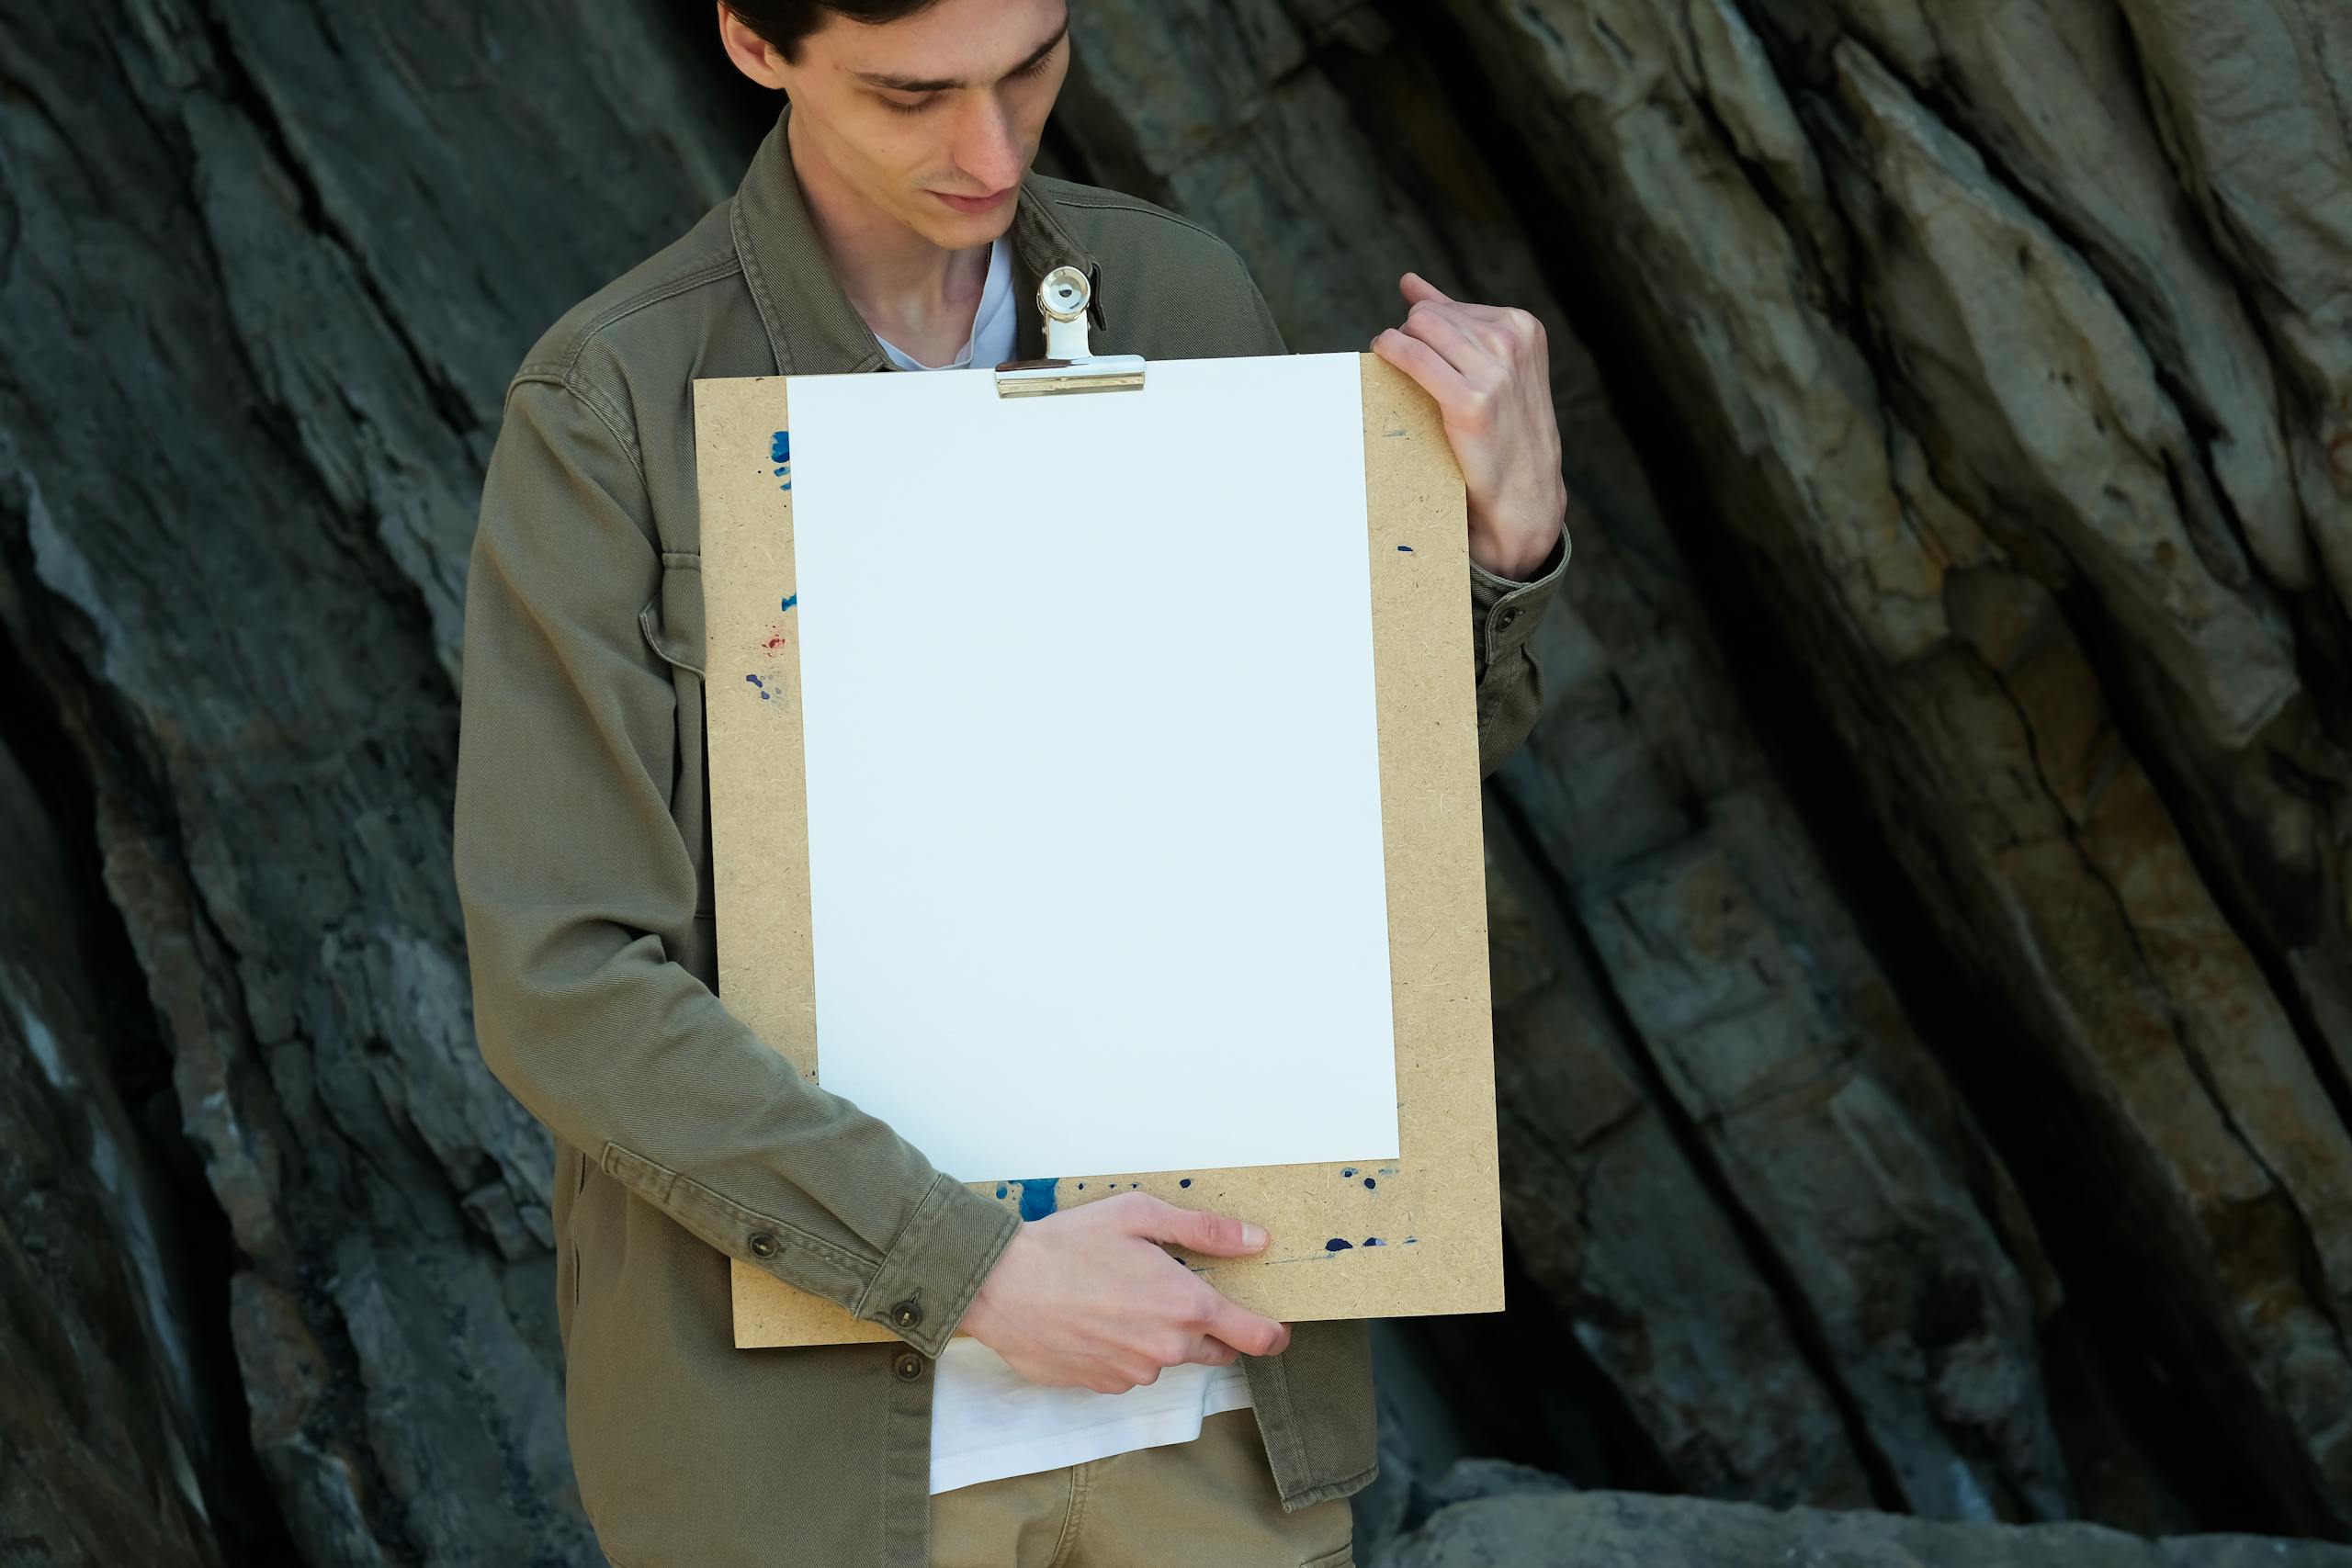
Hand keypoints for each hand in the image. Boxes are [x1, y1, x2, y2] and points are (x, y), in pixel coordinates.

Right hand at [957, 1191, 1291, 1392]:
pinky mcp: (1100, 1386)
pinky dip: (1124, 1349)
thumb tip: (1256, 1240)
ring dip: (1160, 1337)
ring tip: (1121, 1298)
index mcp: (1185, 1306)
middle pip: (1215, 1352)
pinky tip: (1095, 1319)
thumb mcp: (1139, 1216)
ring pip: (1167, 1359)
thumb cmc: (1068, 1244)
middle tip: (1179, 1294)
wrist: (999, 1285)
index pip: (1255, 1337)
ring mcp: (1132, 1373)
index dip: (1273, 1334)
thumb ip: (1204, 1231)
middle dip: (1209, 1329)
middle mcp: (1166, 1349)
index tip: (1276, 1327)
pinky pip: (1129, 1370)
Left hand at [1371, 272, 1566, 579]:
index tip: (1420, 359)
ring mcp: (1496, 371)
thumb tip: (1408, 282)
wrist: (1525, 495)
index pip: (1448, 308)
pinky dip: (1392, 353)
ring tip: (1391, 366)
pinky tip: (1382, 357)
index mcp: (1523, 326)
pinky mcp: (1472, 402)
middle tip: (1402, 368)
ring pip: (1420, 328)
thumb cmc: (1503, 431)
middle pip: (1430, 316)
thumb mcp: (1492, 366)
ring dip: (1397, 344)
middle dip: (1409, 338)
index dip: (1424, 333)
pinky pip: (1415, 358)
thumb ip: (1453, 320)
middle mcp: (1512, 342)